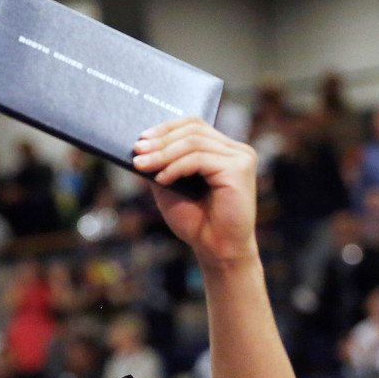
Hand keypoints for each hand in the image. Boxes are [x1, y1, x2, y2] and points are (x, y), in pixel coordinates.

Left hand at [133, 119, 259, 269]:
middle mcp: (236, 151)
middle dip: (161, 140)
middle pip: (193, 130)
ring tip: (143, 165)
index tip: (141, 139)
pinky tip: (162, 179)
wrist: (218, 252)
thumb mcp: (171, 188)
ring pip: (194, 143)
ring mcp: (241, 158)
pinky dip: (176, 167)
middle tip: (137, 151)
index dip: (166, 128)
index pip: (195, 125)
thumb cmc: (197, 223)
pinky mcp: (239, 170)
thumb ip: (161, 165)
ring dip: (163, 153)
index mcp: (224, 151)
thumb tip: (141, 147)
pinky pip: (199, 159)